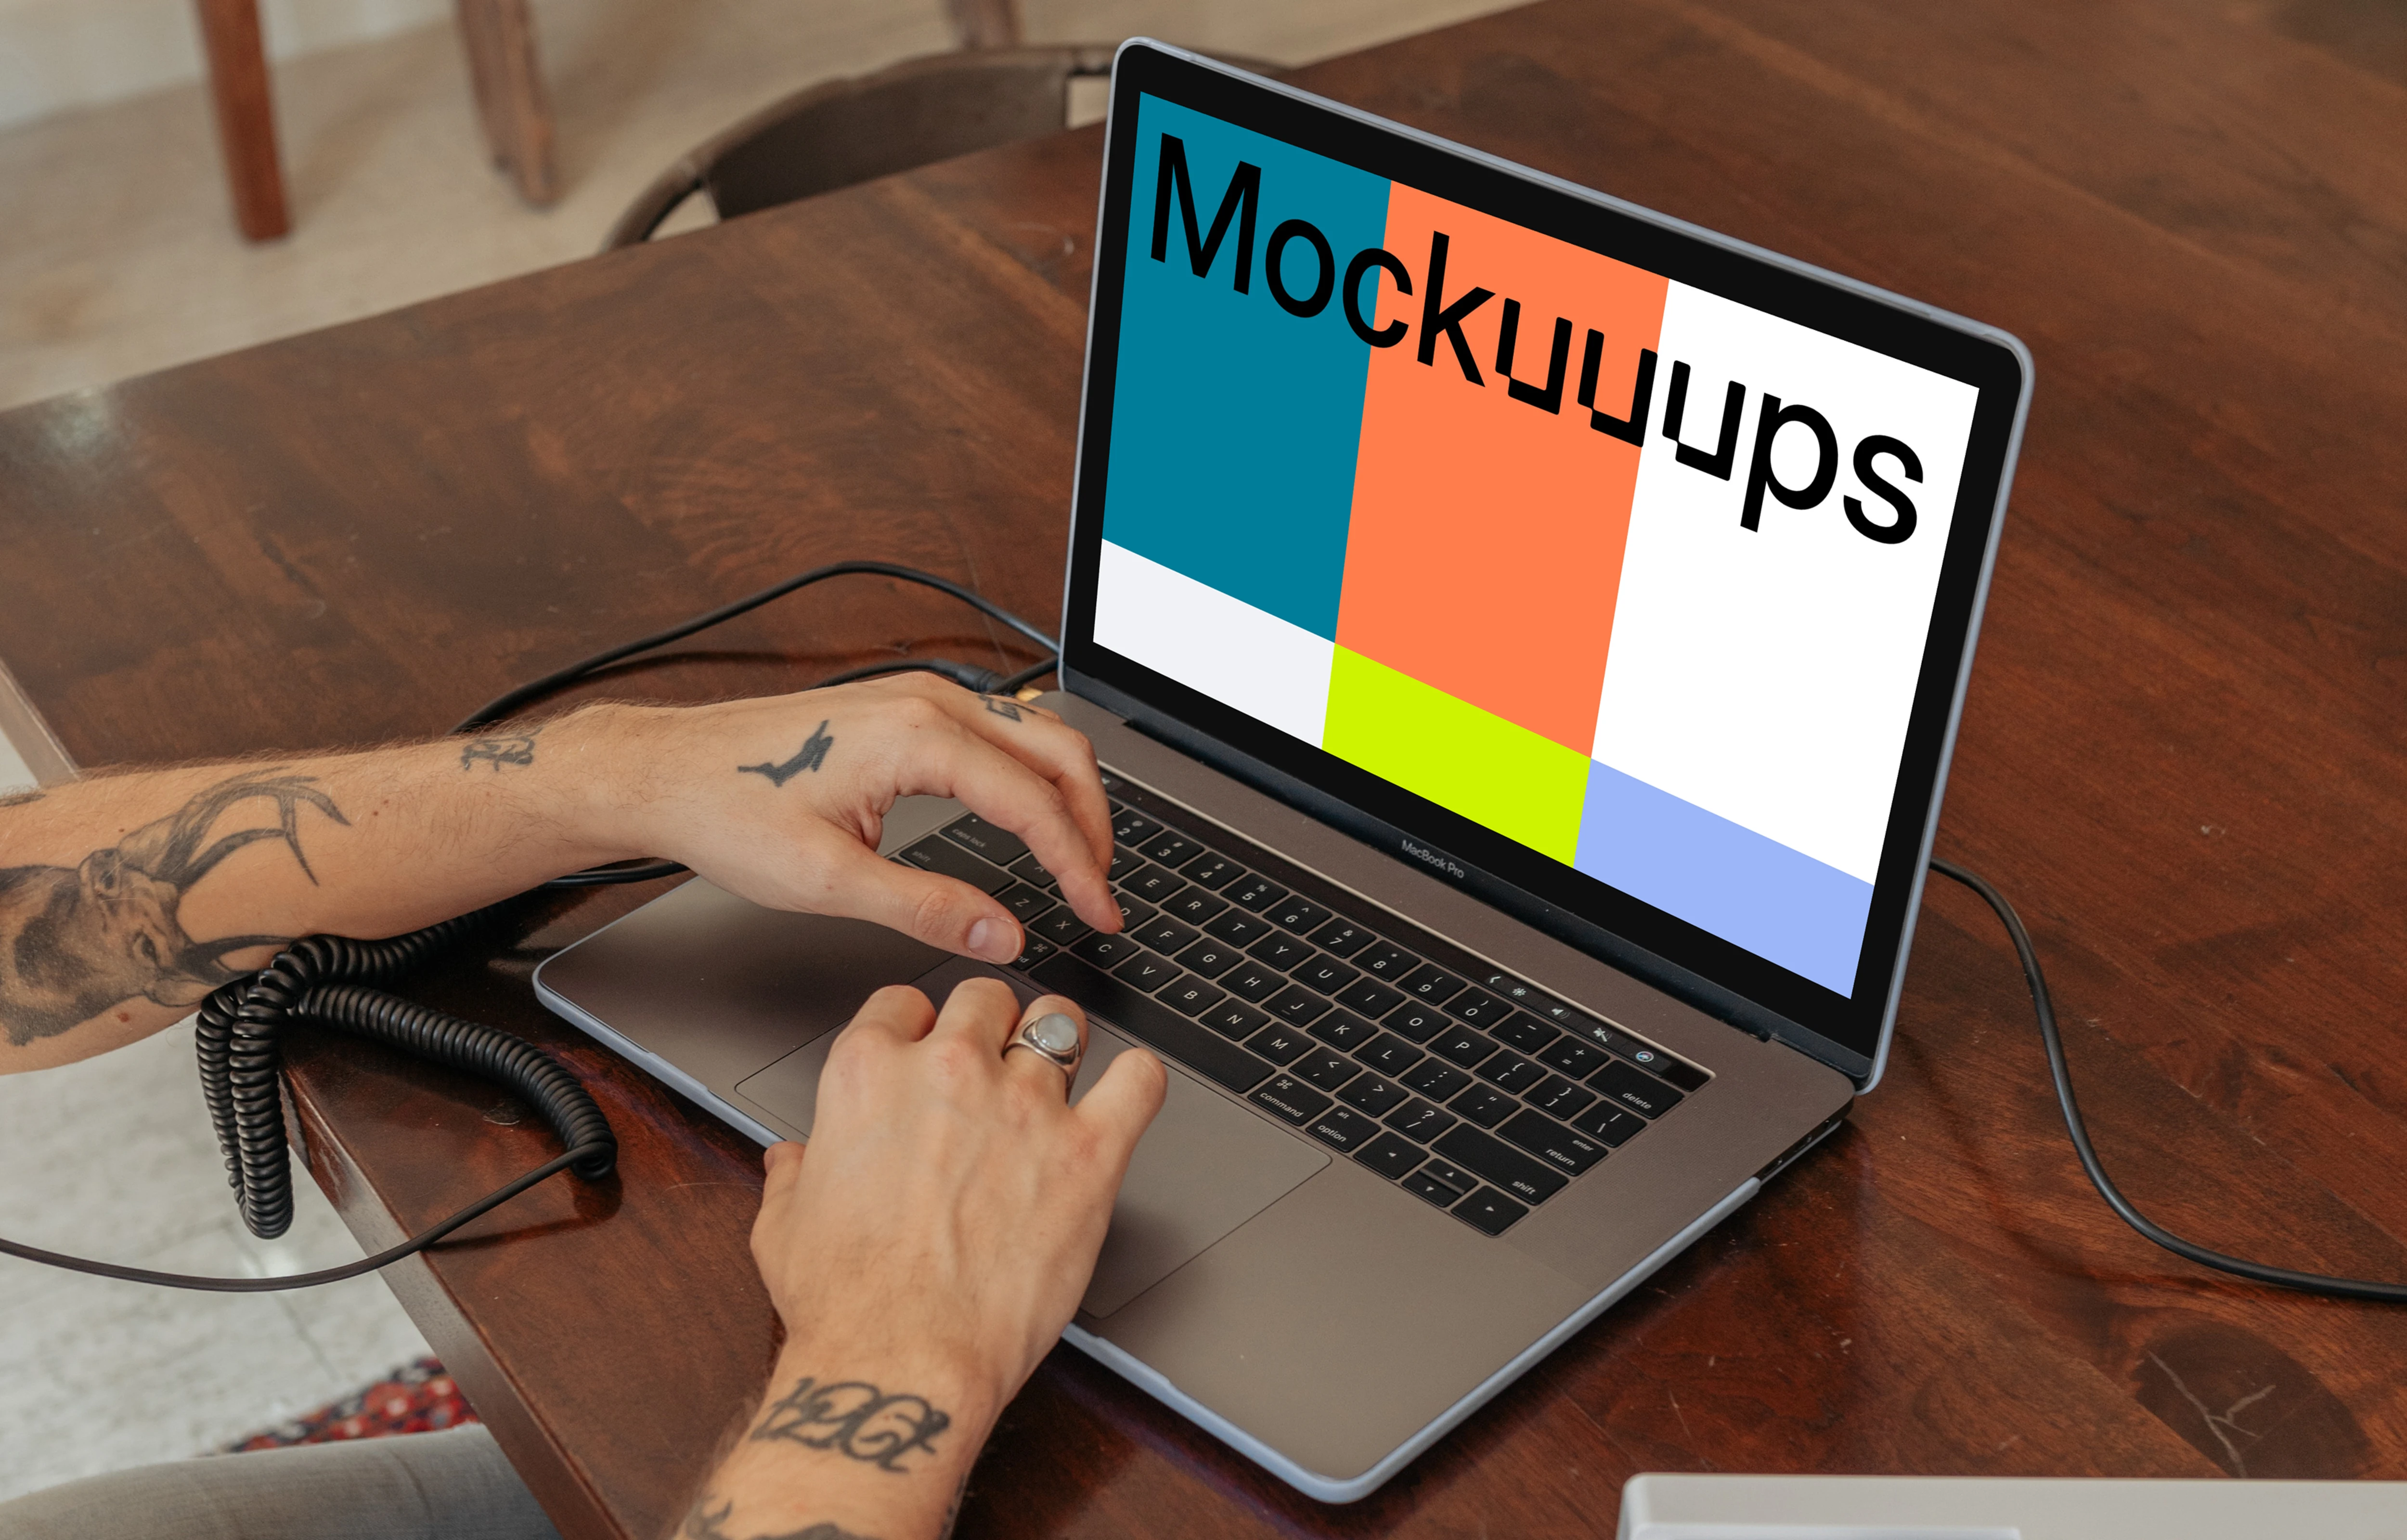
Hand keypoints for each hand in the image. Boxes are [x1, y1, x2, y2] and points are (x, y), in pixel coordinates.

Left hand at [579, 677, 1120, 962]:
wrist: (666, 770)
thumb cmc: (730, 813)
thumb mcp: (829, 882)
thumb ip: (927, 908)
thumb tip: (1003, 935)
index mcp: (919, 737)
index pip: (1035, 804)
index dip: (1078, 866)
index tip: (1099, 914)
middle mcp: (928, 701)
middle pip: (1058, 752)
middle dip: (1093, 824)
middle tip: (1102, 891)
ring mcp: (918, 695)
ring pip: (1035, 733)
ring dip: (1068, 794)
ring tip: (1079, 858)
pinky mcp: (905, 705)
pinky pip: (1000, 728)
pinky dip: (1034, 773)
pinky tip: (1032, 814)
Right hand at [696, 981, 1164, 1539]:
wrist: (902, 1360)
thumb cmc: (846, 1303)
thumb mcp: (783, 1226)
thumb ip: (793, 1174)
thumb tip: (793, 1159)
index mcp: (869, 1075)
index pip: (905, 1002)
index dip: (919, 1027)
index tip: (929, 1051)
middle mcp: (950, 1072)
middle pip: (986, 998)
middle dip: (990, 1025)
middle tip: (995, 1063)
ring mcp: (1025, 1106)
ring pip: (1060, 1022)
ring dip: (1059, 1042)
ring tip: (1060, 1071)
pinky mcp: (1088, 1152)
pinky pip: (1139, 1081)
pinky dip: (1138, 1080)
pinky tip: (1126, 1094)